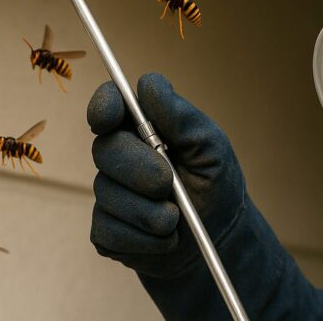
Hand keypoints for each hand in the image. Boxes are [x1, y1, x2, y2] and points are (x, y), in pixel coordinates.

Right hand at [87, 73, 245, 278]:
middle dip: (138, 168)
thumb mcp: (210, 145)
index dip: (102, 106)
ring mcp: (109, 194)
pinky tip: (165, 239)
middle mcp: (118, 157)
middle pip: (105, 150)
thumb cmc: (215, 182)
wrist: (220, 237)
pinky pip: (110, 231)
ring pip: (109, 195)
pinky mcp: (106, 231)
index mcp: (140, 128)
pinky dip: (144, 239)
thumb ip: (180, 115)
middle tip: (168, 183)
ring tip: (177, 219)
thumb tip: (148, 83)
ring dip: (149, 211)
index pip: (108, 105)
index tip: (109, 116)